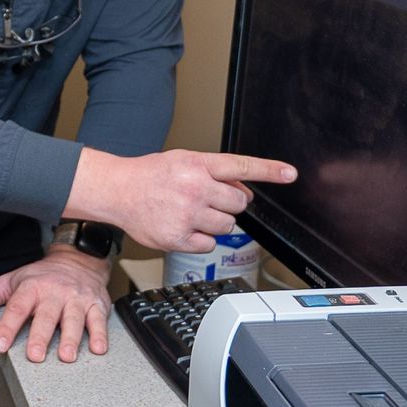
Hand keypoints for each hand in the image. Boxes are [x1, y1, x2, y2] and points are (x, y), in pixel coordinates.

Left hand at [0, 246, 111, 363]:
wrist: (77, 259)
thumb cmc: (40, 277)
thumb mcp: (9, 281)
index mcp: (31, 286)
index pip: (17, 308)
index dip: (7, 327)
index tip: (0, 345)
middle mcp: (55, 292)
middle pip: (46, 315)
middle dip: (40, 336)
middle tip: (35, 356)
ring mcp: (77, 298)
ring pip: (74, 319)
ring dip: (71, 339)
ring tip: (66, 356)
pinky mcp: (96, 304)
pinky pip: (99, 320)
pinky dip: (100, 335)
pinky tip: (98, 348)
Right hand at [67, 149, 294, 253]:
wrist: (117, 191)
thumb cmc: (149, 176)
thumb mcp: (183, 161)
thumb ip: (214, 173)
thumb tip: (243, 192)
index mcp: (198, 165)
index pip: (242, 167)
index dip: (269, 171)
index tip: (290, 174)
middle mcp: (195, 188)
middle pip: (238, 204)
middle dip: (228, 205)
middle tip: (206, 200)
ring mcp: (188, 215)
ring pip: (227, 227)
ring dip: (215, 223)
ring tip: (191, 213)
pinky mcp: (179, 238)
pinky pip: (209, 245)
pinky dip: (200, 239)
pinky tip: (183, 227)